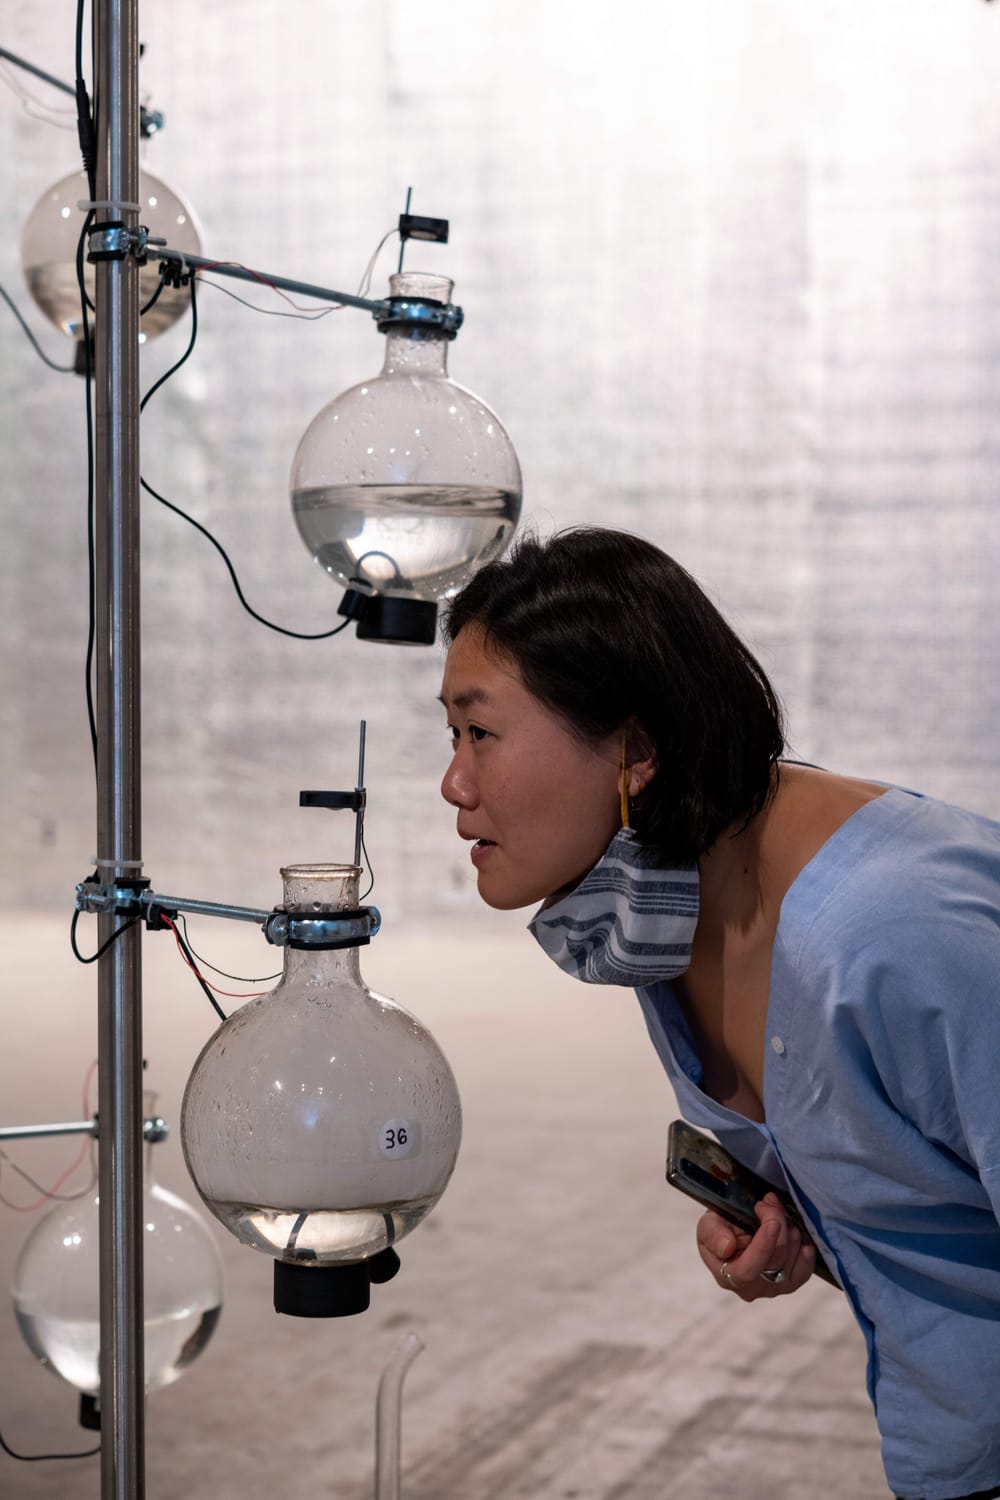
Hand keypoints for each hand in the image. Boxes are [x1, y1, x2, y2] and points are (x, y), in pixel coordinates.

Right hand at [696, 1192, 816, 1299]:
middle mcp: (755, 1289)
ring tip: (776, 1210)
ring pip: (793, 1256)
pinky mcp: (794, 1281)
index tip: (772, 1222)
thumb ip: (713, 1235)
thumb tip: (726, 1247)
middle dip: (777, 1222)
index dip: (763, 1246)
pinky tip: (790, 1229)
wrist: (735, 1233)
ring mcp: (777, 1288)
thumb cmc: (720, 1230)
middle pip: (776, 1258)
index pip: (749, 1270)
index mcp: (729, 1277)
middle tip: (769, 1200)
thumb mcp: (707, 1225)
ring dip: (789, 1227)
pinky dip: (803, 1242)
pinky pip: (807, 1263)